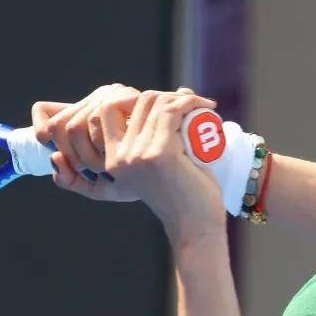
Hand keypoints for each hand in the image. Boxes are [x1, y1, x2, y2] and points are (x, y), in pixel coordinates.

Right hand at [31, 85, 224, 234]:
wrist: (196, 226)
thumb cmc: (187, 196)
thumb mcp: (167, 162)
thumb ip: (166, 133)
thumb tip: (182, 89)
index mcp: (114, 158)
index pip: (110, 108)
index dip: (137, 97)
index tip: (166, 103)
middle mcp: (120, 156)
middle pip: (136, 101)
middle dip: (164, 96)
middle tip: (190, 105)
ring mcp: (137, 154)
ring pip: (154, 104)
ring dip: (180, 98)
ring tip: (201, 106)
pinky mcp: (159, 153)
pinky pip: (171, 112)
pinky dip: (190, 103)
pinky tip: (205, 106)